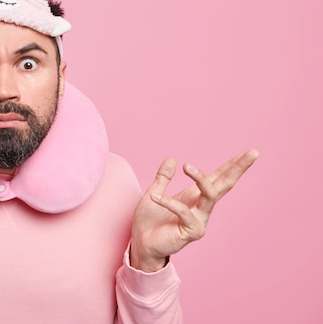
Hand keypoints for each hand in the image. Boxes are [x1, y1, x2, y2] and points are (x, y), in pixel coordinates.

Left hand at [130, 149, 258, 271]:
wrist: (141, 243)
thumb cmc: (150, 220)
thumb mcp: (154, 192)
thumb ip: (163, 177)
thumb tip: (171, 159)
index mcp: (196, 196)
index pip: (218, 178)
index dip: (232, 165)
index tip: (250, 152)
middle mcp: (202, 207)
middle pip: (225, 185)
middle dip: (239, 168)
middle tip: (254, 152)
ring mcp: (200, 220)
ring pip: (210, 195)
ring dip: (200, 178)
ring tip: (187, 165)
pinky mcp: (192, 232)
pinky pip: (184, 212)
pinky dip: (169, 202)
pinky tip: (155, 196)